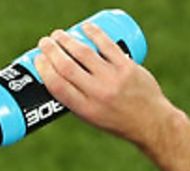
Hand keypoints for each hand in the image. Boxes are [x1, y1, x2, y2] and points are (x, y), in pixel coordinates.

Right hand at [32, 24, 181, 148]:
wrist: (152, 122)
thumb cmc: (118, 120)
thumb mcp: (92, 117)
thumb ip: (76, 98)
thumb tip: (57, 75)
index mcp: (85, 109)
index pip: (57, 86)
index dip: (44, 69)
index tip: (37, 58)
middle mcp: (98, 94)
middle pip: (67, 67)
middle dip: (52, 50)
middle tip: (45, 42)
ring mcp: (113, 79)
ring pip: (84, 53)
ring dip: (67, 40)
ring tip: (59, 35)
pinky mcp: (127, 67)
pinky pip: (107, 45)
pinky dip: (94, 33)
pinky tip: (85, 27)